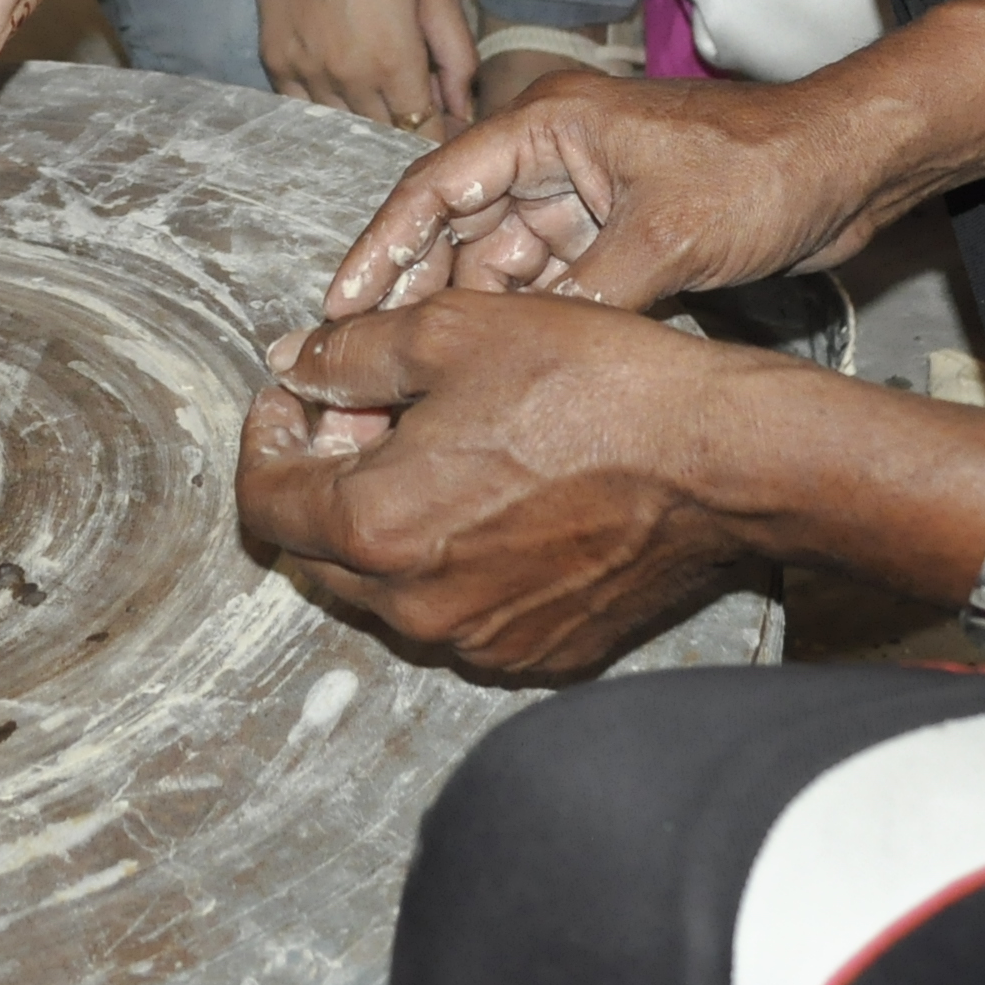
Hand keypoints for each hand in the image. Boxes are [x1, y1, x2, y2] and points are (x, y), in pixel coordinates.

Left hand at [238, 293, 784, 676]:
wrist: (719, 461)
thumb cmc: (596, 386)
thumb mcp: (453, 330)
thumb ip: (351, 353)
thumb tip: (293, 362)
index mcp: (379, 527)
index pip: (264, 502)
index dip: (265, 437)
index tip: (296, 397)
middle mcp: (419, 607)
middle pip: (318, 552)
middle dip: (325, 478)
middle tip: (369, 412)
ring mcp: (480, 641)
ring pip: (389, 586)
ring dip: (390, 521)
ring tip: (444, 449)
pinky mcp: (538, 654)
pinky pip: (462, 612)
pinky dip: (457, 560)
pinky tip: (503, 496)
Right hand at [240, 0, 480, 133]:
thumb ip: (456, 54)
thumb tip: (461, 106)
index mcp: (394, 62)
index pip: (424, 133)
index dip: (440, 136)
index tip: (448, 128)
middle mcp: (347, 80)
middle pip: (383, 139)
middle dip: (406, 134)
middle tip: (419, 111)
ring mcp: (305, 74)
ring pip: (342, 131)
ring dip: (366, 127)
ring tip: (381, 102)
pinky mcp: (274, 62)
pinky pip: (304, 112)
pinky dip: (327, 112)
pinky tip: (341, 93)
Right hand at [316, 67, 873, 320]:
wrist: (849, 168)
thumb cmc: (762, 172)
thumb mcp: (667, 236)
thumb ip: (589, 293)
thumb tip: (518, 359)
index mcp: (550, 123)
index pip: (437, 183)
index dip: (382, 246)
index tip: (338, 305)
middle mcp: (555, 155)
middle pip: (460, 229)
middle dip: (417, 293)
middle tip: (372, 367)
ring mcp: (586, 196)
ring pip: (503, 264)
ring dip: (472, 317)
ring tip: (425, 383)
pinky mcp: (618, 234)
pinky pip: (551, 283)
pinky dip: (529, 323)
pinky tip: (498, 373)